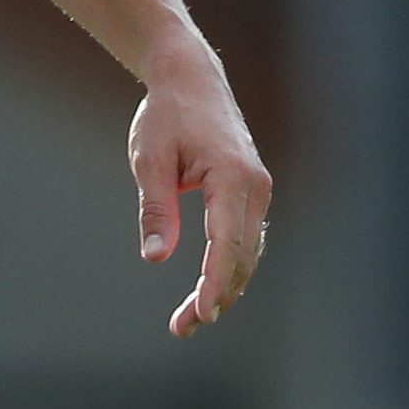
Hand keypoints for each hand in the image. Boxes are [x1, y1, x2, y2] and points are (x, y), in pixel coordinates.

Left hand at [130, 49, 269, 338]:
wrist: (191, 79)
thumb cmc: (167, 116)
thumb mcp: (149, 160)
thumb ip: (156, 209)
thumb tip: (155, 258)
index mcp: (232, 175)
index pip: (227, 243)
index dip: (216, 284)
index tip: (202, 315)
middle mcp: (255, 185)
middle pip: (242, 257)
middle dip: (216, 297)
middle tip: (181, 329)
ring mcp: (258, 189)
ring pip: (247, 253)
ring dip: (224, 288)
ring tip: (188, 319)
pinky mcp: (252, 192)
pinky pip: (245, 239)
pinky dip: (229, 267)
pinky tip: (207, 290)